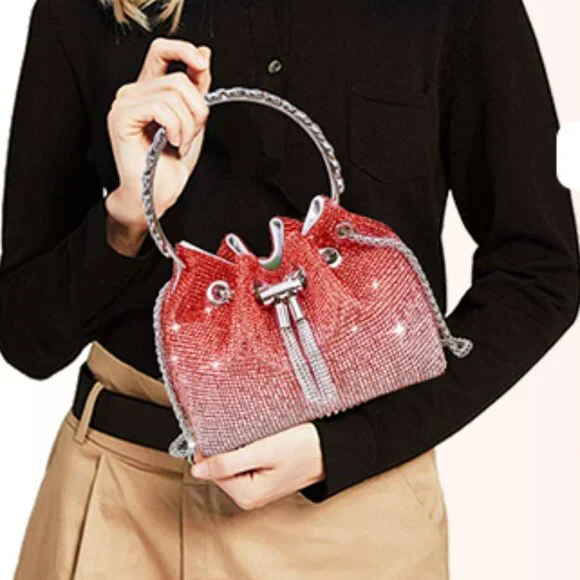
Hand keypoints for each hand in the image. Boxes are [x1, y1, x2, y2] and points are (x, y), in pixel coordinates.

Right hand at [105, 37, 212, 232]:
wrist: (154, 196)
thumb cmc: (168, 166)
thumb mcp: (193, 122)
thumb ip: (197, 89)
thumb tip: (203, 53)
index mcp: (149, 90)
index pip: (163, 50)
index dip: (185, 51)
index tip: (203, 66)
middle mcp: (134, 92)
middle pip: (179, 78)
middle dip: (197, 109)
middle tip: (192, 134)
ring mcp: (125, 103)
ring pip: (173, 94)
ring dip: (188, 125)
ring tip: (180, 143)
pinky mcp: (122, 117)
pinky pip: (161, 107)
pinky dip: (175, 128)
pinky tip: (171, 143)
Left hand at [190, 422, 324, 510]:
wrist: (333, 446)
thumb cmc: (305, 448)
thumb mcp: (263, 452)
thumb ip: (228, 463)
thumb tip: (197, 470)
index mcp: (247, 495)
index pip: (210, 470)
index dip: (208, 447)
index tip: (209, 426)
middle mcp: (251, 496)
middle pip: (220, 467)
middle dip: (222, 446)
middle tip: (231, 424)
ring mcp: (258, 486)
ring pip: (232, 462)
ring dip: (233, 445)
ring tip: (246, 430)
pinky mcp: (266, 475)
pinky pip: (244, 460)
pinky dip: (244, 447)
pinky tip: (252, 436)